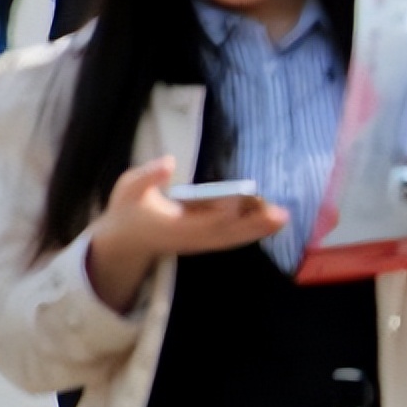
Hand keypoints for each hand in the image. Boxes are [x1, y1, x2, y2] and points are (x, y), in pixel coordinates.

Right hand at [86, 155, 288, 312]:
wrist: (124, 244)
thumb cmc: (128, 210)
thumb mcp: (128, 188)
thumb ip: (147, 176)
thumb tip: (168, 162)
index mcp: (171, 226)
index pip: (202, 221)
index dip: (221, 212)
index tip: (240, 200)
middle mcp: (189, 238)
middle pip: (226, 232)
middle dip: (253, 224)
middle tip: (280, 215)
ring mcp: (198, 243)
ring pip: (232, 238)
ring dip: (258, 229)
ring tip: (283, 218)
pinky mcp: (204, 242)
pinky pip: (231, 238)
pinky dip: (252, 231)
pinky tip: (271, 223)